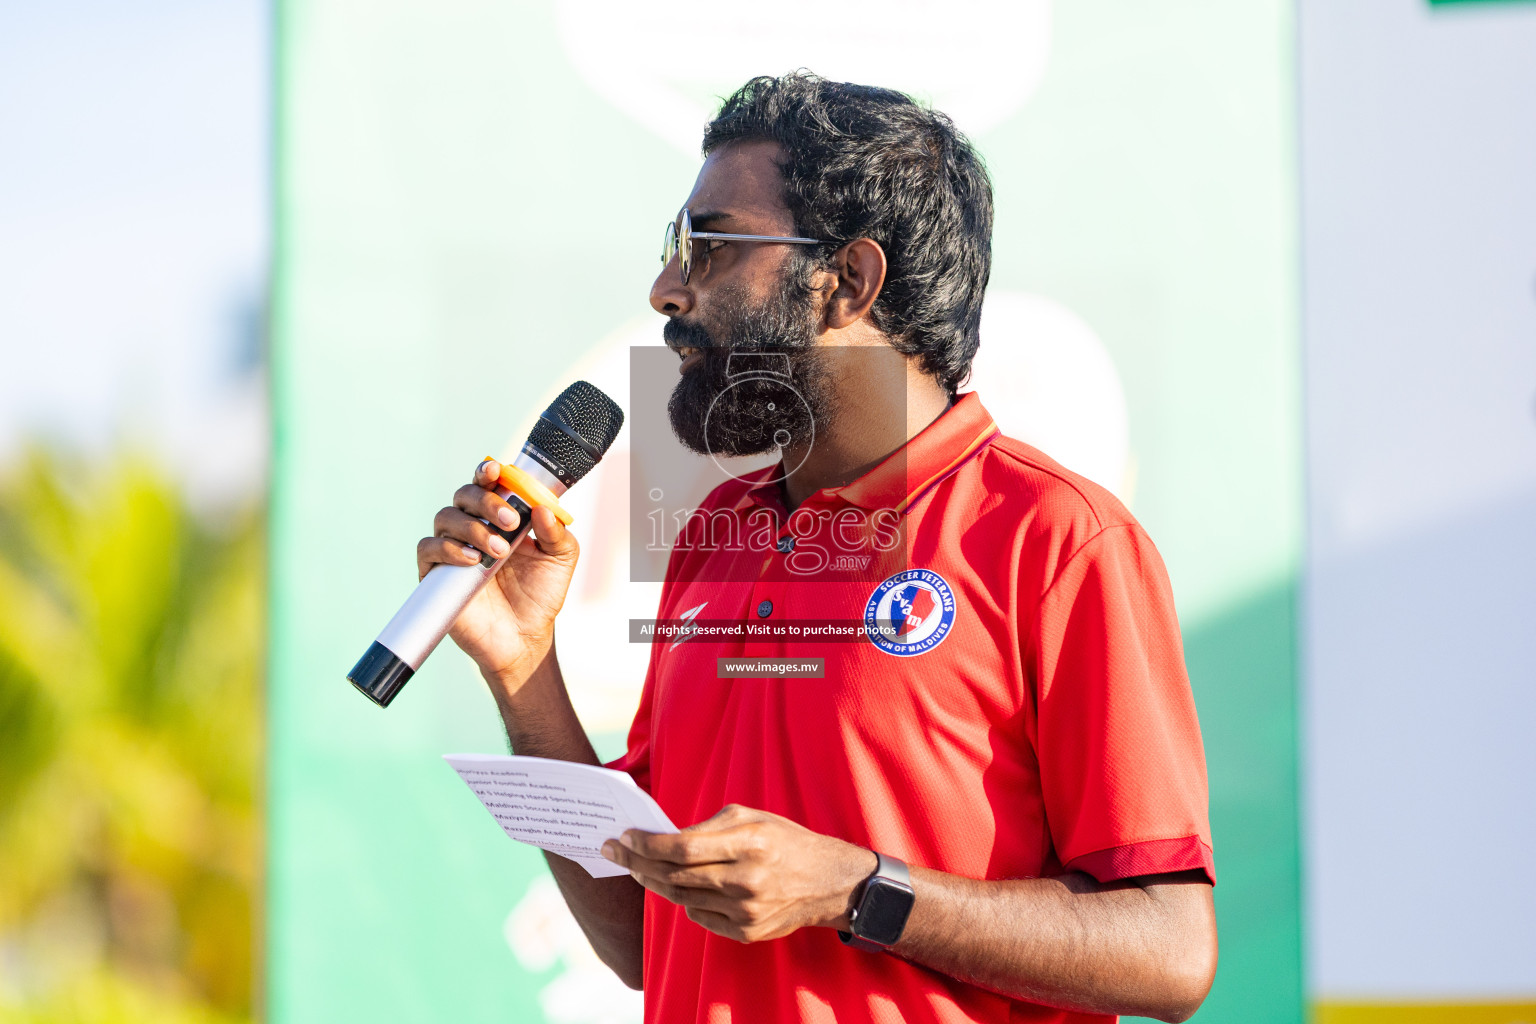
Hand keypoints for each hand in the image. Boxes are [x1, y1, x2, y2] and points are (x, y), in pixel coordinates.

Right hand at [415, 458, 578, 688]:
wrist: (524, 637)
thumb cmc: (540, 595)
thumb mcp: (560, 559)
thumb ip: (556, 532)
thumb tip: (542, 507)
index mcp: (501, 517)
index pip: (487, 484)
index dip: (487, 472)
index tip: (496, 470)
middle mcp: (474, 527)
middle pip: (464, 495)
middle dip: (486, 502)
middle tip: (509, 523)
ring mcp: (453, 549)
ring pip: (445, 517)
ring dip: (473, 528)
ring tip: (498, 551)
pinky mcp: (436, 574)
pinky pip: (429, 548)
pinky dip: (448, 548)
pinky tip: (472, 560)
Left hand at [601, 805, 877, 943]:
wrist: (828, 882)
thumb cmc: (784, 840)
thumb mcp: (751, 817)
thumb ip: (707, 827)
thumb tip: (662, 837)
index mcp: (749, 842)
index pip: (682, 848)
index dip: (647, 844)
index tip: (623, 836)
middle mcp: (747, 879)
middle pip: (674, 876)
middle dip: (637, 863)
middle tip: (614, 852)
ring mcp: (746, 911)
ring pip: (681, 898)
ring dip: (654, 881)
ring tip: (638, 867)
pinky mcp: (746, 932)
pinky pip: (699, 916)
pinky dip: (684, 899)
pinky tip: (677, 885)